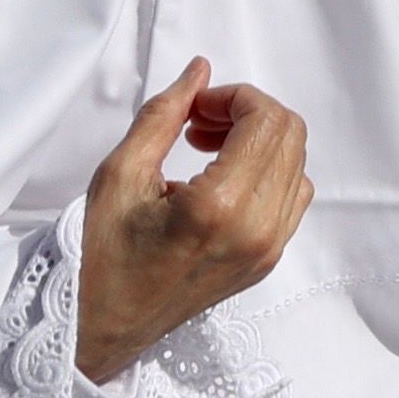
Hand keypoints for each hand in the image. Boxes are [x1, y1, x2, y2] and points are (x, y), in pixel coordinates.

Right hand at [79, 60, 310, 382]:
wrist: (106, 326)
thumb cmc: (102, 255)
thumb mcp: (120, 174)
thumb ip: (164, 114)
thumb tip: (200, 70)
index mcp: (221, 208)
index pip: (266, 120)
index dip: (234, 96)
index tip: (196, 106)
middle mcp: (259, 230)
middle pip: (290, 135)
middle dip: (247, 112)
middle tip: (199, 121)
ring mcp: (269, 249)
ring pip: (296, 163)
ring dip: (259, 140)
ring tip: (205, 146)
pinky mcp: (268, 260)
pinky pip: (292, 196)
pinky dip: (267, 170)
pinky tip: (223, 175)